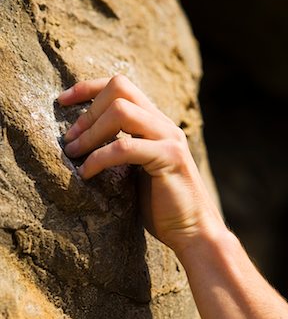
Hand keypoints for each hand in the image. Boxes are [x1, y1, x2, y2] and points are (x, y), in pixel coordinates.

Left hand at [58, 75, 225, 254]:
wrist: (194, 231)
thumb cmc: (163, 206)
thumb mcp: (138, 171)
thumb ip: (123, 151)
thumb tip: (86, 143)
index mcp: (156, 124)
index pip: (122, 86)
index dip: (89, 88)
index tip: (63, 100)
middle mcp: (164, 125)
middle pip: (120, 89)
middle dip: (87, 111)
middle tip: (69, 140)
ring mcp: (169, 139)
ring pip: (121, 111)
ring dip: (89, 132)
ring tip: (73, 153)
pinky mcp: (169, 158)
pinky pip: (124, 147)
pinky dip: (98, 158)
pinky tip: (86, 174)